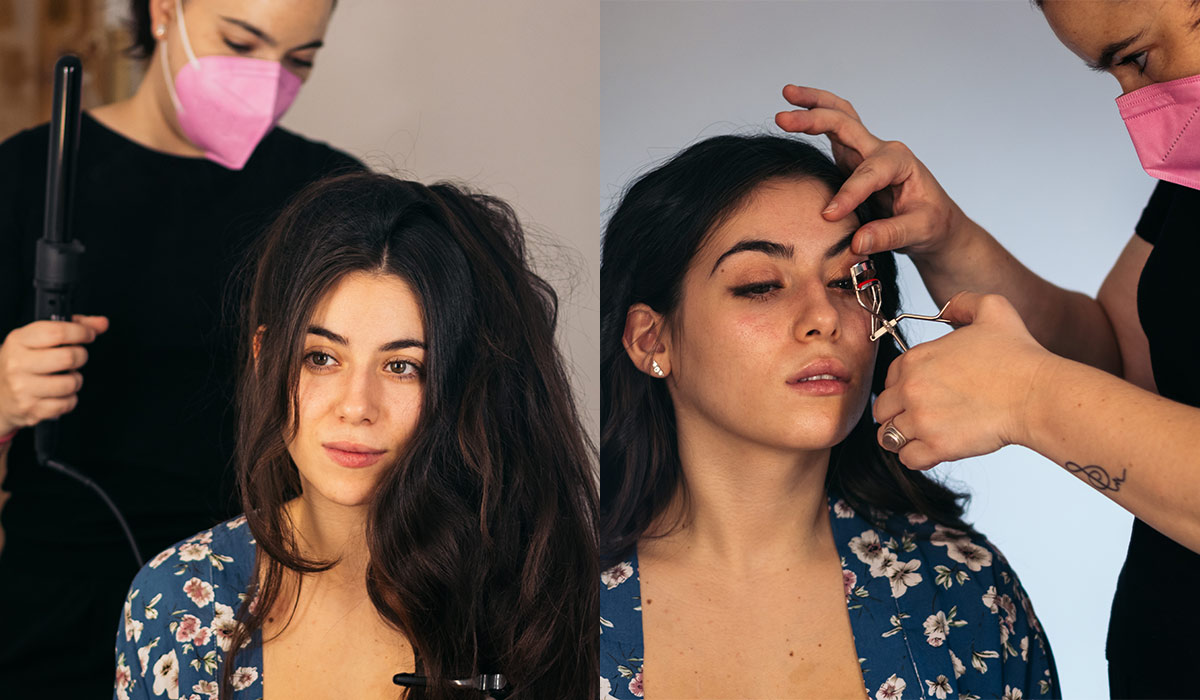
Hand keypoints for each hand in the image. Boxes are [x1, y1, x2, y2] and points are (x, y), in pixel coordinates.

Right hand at [0, 315, 108, 435]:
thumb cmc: (23, 362)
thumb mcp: (37, 338)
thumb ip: (72, 326)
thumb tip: (101, 323)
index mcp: (19, 341)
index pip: (57, 332)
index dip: (81, 332)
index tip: (88, 335)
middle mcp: (17, 364)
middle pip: (68, 358)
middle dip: (80, 356)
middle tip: (76, 357)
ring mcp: (23, 388)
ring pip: (71, 383)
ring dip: (76, 379)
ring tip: (65, 376)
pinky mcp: (31, 409)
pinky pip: (67, 404)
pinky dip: (69, 399)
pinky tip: (59, 393)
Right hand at [774, 85, 967, 258]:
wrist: (934, 224)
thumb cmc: (931, 225)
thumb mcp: (919, 231)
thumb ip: (889, 235)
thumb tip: (857, 243)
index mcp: (900, 162)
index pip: (868, 173)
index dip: (848, 194)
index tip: (828, 216)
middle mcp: (881, 150)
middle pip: (846, 122)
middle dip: (814, 118)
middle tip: (783, 117)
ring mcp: (865, 153)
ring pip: (839, 118)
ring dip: (812, 105)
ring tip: (787, 93)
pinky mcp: (852, 162)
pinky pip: (831, 134)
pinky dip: (813, 120)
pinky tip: (795, 115)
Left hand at [871, 293, 1053, 469]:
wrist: (1038, 394)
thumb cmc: (1019, 356)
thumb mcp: (993, 309)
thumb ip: (963, 303)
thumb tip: (946, 308)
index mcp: (915, 359)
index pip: (889, 378)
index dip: (902, 387)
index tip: (922, 393)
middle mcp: (911, 389)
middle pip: (883, 409)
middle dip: (898, 413)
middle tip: (922, 417)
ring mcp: (922, 419)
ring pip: (889, 436)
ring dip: (903, 438)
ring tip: (924, 435)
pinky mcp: (937, 446)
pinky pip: (908, 459)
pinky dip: (917, 457)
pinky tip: (934, 449)